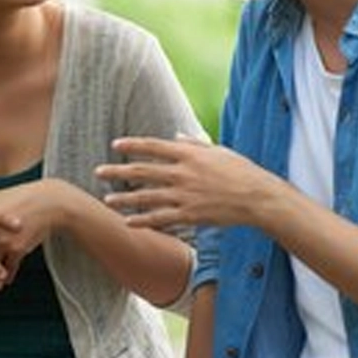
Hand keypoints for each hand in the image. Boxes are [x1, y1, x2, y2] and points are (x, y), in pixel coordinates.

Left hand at [98, 135, 273, 229]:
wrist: (258, 197)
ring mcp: (185, 196)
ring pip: (147, 197)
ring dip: (125, 198)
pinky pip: (161, 218)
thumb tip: (176, 135)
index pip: (154, 147)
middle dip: (118, 171)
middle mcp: (183, 174)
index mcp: (189, 154)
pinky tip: (128, 222)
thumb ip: (194, 144)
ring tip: (107, 199)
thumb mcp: (218, 151)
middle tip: (99, 171)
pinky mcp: (190, 215)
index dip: (133, 145)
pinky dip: (143, 220)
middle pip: (143, 171)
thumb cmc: (241, 171)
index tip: (116, 145)